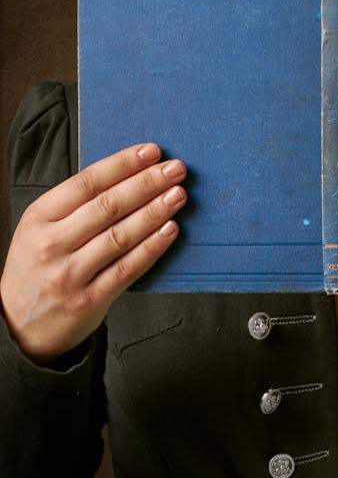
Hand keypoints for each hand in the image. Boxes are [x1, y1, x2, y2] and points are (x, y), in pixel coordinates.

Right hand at [0, 144, 187, 363]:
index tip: (152, 151)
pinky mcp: (88, 301)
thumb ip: (74, 205)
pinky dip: (152, 248)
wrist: (19, 326)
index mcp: (38, 217)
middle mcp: (52, 244)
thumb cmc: (37, 268)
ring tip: (178, 195)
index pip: (87, 182)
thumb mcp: (39, 229)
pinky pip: (127, 269)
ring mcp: (69, 274)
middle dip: (147, 183)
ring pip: (121, 236)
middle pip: (108, 206)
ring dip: (155, 212)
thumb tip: (127, 174)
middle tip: (175, 169)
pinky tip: (170, 230)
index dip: (123, 164)